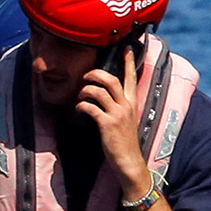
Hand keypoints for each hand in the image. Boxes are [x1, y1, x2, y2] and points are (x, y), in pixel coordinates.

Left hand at [75, 65, 150, 198]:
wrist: (129, 161)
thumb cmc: (125, 141)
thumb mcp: (127, 119)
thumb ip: (120, 106)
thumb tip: (107, 96)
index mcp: (132, 102)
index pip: (131, 77)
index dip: (128, 61)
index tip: (126, 48)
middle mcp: (127, 105)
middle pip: (111, 79)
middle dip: (96, 73)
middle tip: (86, 75)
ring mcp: (117, 114)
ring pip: (99, 91)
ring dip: (85, 90)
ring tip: (81, 94)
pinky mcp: (107, 124)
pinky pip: (90, 107)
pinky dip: (81, 106)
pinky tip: (79, 109)